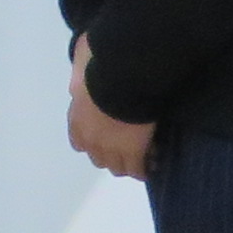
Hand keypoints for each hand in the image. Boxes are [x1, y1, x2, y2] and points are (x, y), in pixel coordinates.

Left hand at [67, 39, 152, 178]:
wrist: (121, 74)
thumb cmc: (102, 63)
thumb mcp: (82, 63)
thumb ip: (80, 74)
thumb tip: (81, 77)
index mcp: (77, 117)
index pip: (79, 141)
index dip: (93, 140)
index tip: (106, 135)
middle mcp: (89, 137)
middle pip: (98, 157)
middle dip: (110, 154)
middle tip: (126, 145)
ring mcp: (111, 147)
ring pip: (118, 168)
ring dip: (128, 163)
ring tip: (143, 155)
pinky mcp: (134, 151)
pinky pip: (140, 170)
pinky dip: (146, 168)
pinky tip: (155, 162)